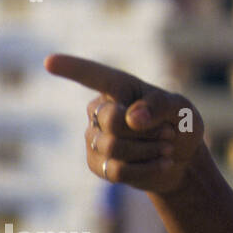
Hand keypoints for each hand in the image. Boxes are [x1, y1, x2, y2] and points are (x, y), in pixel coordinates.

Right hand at [44, 53, 205, 196]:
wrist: (182, 159)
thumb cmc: (179, 124)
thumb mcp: (181, 108)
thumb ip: (160, 105)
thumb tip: (133, 118)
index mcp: (119, 88)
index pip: (92, 76)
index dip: (72, 68)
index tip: (49, 62)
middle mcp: (100, 110)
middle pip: (113, 122)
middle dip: (148, 131)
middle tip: (169, 133)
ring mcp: (94, 138)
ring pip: (115, 148)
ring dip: (150, 150)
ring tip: (167, 147)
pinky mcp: (97, 164)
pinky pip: (117, 170)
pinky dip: (148, 168)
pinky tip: (163, 163)